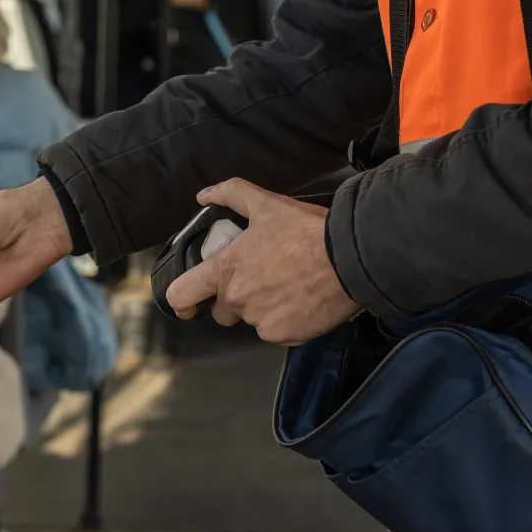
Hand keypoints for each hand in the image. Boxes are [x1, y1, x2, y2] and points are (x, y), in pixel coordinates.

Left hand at [167, 179, 358, 345]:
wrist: (350, 259)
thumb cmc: (308, 231)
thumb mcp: (267, 204)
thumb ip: (231, 195)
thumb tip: (204, 194)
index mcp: (227, 271)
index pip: (182, 295)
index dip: (180, 301)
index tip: (186, 304)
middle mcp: (239, 301)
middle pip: (222, 312)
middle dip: (235, 300)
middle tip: (260, 280)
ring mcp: (262, 322)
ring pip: (253, 321)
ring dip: (264, 308)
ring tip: (289, 286)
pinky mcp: (286, 336)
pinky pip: (278, 332)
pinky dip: (287, 321)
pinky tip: (303, 300)